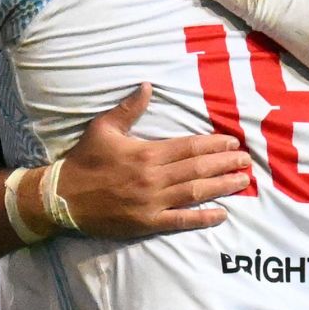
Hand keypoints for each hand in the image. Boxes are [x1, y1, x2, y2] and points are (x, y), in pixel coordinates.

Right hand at [55, 83, 252, 238]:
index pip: (190, 146)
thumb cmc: (84, 161)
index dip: (214, 144)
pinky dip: (203, 218)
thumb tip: (147, 86)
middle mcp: (154, 177)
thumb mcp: (104, 128)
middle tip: (247, 161)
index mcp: (147, 152)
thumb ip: (129, 109)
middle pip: (198, 168)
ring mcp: (152, 202)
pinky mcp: (147, 223)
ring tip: (242, 181)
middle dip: (225, 163)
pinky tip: (222, 214)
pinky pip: (181, 220)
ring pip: (195, 192)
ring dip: (222, 186)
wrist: (61, 198)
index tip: (233, 142)